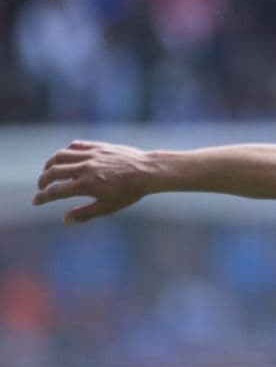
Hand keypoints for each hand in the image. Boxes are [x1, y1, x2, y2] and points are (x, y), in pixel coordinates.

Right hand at [32, 140, 152, 223]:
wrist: (148, 171)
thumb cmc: (130, 192)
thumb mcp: (109, 207)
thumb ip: (85, 213)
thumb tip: (65, 220)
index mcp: (85, 185)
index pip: (55, 191)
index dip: (42, 197)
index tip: (35, 201)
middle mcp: (84, 168)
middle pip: (52, 172)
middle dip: (42, 181)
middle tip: (42, 188)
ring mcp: (90, 155)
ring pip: (60, 155)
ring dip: (50, 164)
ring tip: (49, 172)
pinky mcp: (98, 146)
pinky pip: (75, 146)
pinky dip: (66, 152)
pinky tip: (66, 158)